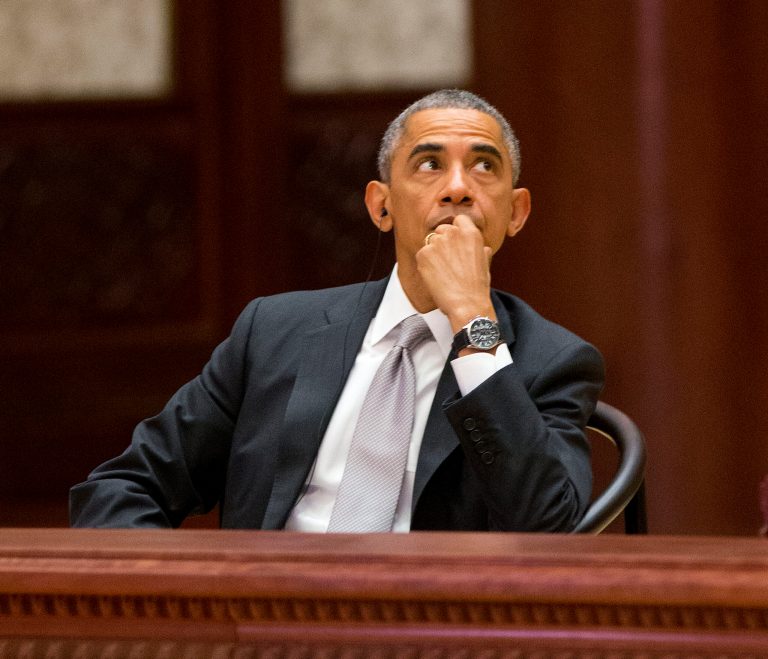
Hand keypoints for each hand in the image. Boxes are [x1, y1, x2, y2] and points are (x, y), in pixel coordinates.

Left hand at [416, 214, 496, 332]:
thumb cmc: (477, 287)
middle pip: (441, 230)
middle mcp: (453, 233)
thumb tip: (482, 248)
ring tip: (443, 272)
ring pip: (430, 242)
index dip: (456, 230)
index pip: (459, 220)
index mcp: (471, 233)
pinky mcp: (423, 254)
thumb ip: (480, 250)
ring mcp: (436, 242)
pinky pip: (421, 255)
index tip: (455, 242)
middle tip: (447, 261)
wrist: (466, 304)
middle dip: (442, 242)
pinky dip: (425, 265)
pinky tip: (435, 277)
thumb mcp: (485, 263)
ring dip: (433, 254)